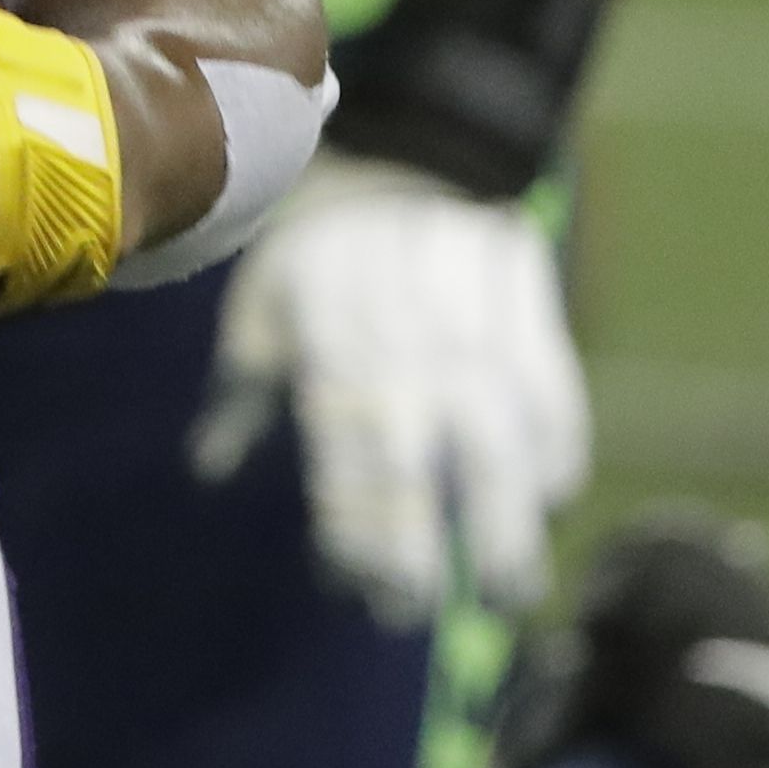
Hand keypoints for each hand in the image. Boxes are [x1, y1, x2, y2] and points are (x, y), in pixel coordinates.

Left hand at [190, 156, 587, 621]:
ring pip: (501, 454)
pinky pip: (557, 402)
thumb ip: (241, 392)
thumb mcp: (262, 302)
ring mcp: (480, 345)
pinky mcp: (533, 325)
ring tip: (510, 593)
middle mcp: (412, 360)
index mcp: (337, 357)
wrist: (411, 152)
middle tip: (417, 616)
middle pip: (423, 475)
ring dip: (507, 527)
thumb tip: (208, 472)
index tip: (355, 591)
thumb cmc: (318, 242)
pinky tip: (552, 500)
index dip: (354, 535)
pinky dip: (560, 454)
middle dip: (419, 552)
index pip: (346, 468)